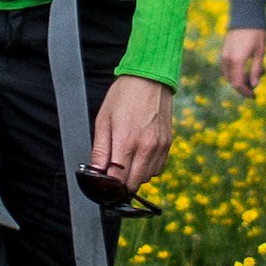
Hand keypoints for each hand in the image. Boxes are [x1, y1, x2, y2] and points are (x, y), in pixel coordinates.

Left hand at [87, 75, 174, 193]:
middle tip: (113, 175)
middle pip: (133, 183)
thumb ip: (100, 150)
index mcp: (126, 141)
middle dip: (121, 184)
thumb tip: (97, 172)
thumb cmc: (124, 96)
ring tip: (126, 161)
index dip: (109, 186)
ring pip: (146, 178)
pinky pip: (158, 169)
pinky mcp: (168, 144)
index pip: (117, 179)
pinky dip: (148, 169)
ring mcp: (159, 146)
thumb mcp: (103, 120)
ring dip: (134, 176)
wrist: (150, 78)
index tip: (104, 185)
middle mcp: (145, 147)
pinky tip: (139, 156)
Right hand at [216, 25, 265, 99]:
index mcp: (236, 61)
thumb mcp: (260, 52)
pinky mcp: (224, 50)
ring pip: (229, 75)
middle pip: (232, 81)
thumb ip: (256, 70)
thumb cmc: (256, 32)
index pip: (238, 84)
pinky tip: (248, 65)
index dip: (246, 93)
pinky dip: (236, 71)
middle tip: (257, 81)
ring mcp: (224, 54)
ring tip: (256, 71)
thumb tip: (254, 85)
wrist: (245, 14)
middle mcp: (227, 59)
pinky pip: (228, 67)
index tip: (254, 96)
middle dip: (244, 85)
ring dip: (241, 78)